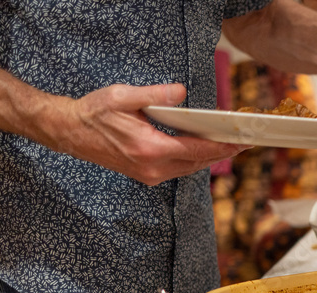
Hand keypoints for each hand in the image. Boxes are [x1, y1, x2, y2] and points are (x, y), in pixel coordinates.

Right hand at [52, 83, 246, 185]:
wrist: (71, 132)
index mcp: (150, 149)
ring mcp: (150, 175)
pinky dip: (194, 160)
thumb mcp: (123, 96)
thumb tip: (181, 92)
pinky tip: (204, 150)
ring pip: (190, 168)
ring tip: (230, 146)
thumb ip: (154, 95)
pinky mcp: (147, 176)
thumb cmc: (95, 112)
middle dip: (222, 152)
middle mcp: (153, 168)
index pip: (196, 149)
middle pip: (198, 162)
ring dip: (210, 158)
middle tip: (245, 142)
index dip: (222, 147)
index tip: (242, 143)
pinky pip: (179, 170)